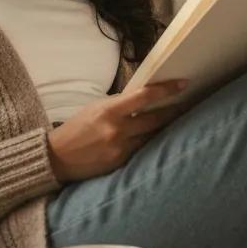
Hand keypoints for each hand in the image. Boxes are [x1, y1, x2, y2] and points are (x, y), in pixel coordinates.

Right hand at [46, 79, 191, 183]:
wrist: (57, 158)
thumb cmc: (76, 128)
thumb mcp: (95, 108)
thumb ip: (119, 104)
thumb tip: (143, 99)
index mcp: (109, 110)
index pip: (144, 96)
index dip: (166, 90)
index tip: (183, 84)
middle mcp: (117, 130)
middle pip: (155, 119)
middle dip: (174, 110)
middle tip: (189, 103)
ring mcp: (120, 148)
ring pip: (152, 135)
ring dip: (164, 127)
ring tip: (178, 119)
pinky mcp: (121, 163)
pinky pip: (142, 150)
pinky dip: (149, 142)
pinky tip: (158, 137)